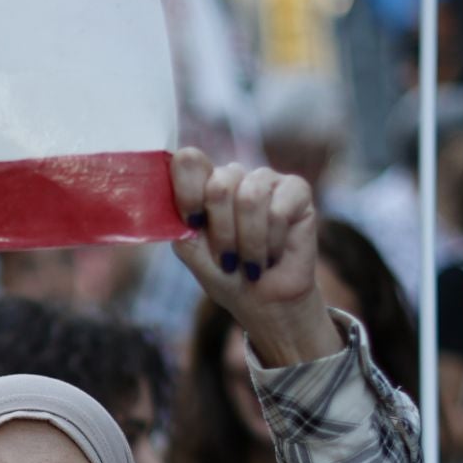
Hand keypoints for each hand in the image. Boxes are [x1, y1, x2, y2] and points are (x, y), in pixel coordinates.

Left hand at [168, 148, 338, 366]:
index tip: (193, 224)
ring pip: (250, 198)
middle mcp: (234, 175)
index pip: (188, 161)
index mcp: (203, 183)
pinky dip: (272, 243)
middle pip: (219, 184)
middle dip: (222, 233)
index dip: (188, 191)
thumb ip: (177, 218)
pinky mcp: (297, 190)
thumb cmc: (226, 274)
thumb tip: (165, 191)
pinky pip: (279, 210)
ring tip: (252, 263)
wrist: (264, 301)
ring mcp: (266, 179)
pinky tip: (272, 256)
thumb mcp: (191, 249)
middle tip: (228, 259)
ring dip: (248, 242)